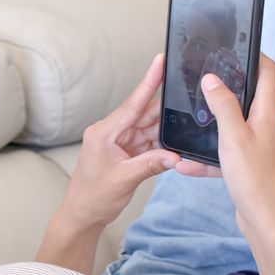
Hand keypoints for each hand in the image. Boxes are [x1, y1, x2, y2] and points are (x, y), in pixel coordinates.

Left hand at [57, 54, 180, 230]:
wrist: (82, 215)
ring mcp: (120, 142)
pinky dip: (162, 145)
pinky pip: (149, 142)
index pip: (133, 103)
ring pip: (149, 128)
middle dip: (167, 109)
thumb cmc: (94, 197)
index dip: (149, 81)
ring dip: (167, 130)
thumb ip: (151, 164)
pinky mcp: (126, 152)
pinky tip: (178, 143)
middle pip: (145, 114)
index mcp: (104, 132)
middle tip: (191, 96)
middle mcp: (111, 132)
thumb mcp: (124, 179)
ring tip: (189, 124)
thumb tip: (177, 156)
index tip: (160, 60)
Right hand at [177, 54, 274, 236]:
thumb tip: (212, 79)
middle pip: (251, 96)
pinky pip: (228, 153)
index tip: (235, 48)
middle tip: (204, 82)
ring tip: (192, 125)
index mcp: (269, 114)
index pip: (268, 72)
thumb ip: (222, 105)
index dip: (254, 56)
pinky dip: (209, 156)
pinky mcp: (253, 165)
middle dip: (227, 89)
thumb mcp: (232, 137)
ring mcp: (262, 146)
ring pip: (234, 127)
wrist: (266, 221)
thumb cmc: (255, 180)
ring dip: (213, 126)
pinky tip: (188, 165)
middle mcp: (270, 126)